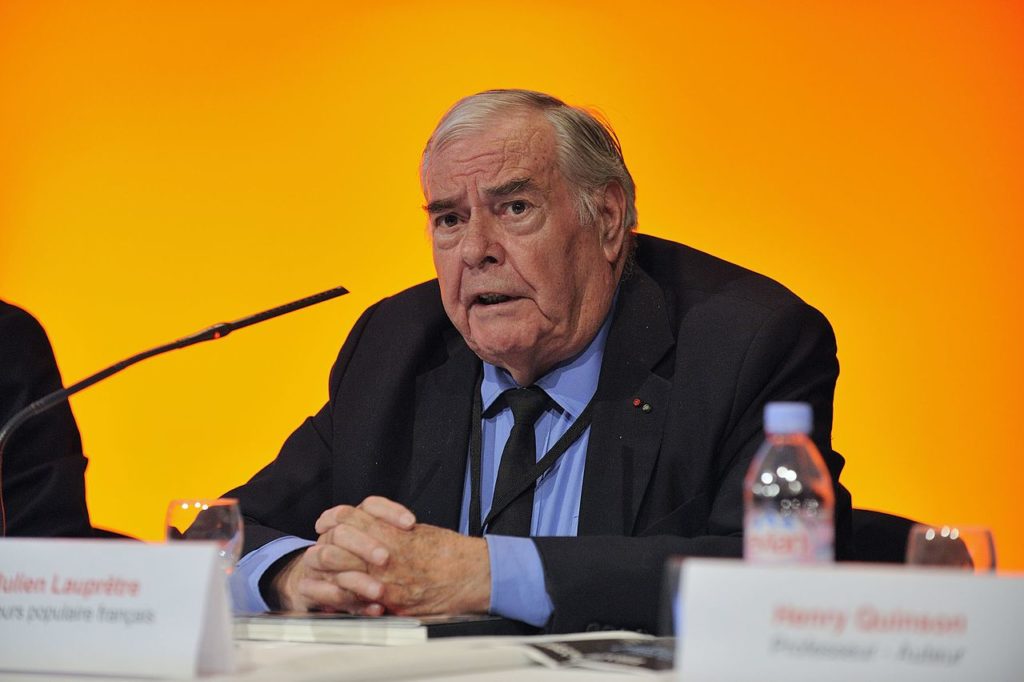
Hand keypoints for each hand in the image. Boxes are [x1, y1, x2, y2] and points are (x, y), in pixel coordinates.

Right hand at [272, 496, 415, 612]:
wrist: (316, 582)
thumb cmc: (357, 563)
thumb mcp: (377, 546)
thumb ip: (391, 539)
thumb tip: (417, 533)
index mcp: (351, 521)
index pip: (370, 506)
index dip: (389, 512)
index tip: (410, 524)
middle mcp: (331, 536)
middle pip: (343, 531)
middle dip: (364, 545)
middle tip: (385, 558)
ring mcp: (316, 560)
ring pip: (328, 558)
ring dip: (356, 577)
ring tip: (380, 591)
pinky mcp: (308, 585)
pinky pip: (321, 592)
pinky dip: (346, 600)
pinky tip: (373, 608)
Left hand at [303, 496, 491, 615]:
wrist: (472, 576)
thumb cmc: (452, 553)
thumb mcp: (420, 530)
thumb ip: (392, 529)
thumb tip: (373, 528)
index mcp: (392, 531)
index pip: (348, 516)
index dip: (332, 517)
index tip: (328, 521)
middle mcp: (385, 553)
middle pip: (337, 541)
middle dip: (325, 542)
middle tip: (322, 544)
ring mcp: (385, 579)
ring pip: (340, 569)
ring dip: (328, 567)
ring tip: (323, 566)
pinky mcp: (391, 602)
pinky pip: (355, 596)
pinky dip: (343, 591)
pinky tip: (340, 589)